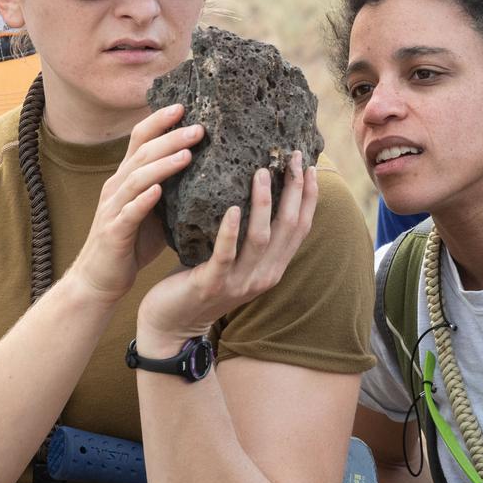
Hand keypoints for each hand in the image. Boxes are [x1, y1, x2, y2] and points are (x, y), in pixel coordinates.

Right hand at [66, 104, 204, 307]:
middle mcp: (117, 186)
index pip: (141, 138)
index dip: (160, 120)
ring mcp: (113, 207)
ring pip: (138, 177)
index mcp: (128, 177)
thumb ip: (175, 190)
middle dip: (171, 137)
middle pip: (143, 152)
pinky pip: (129, 211)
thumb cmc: (132, 242)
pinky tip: (159, 191)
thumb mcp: (156, 210)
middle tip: (199, 127)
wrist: (100, 278)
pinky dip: (144, 199)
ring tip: (188, 154)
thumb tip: (212, 172)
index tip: (184, 105)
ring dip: (163, 163)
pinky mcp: (114, 231)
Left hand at [137, 151, 318, 346]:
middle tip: (294, 157)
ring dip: (264, 203)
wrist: (172, 325)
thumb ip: (247, 235)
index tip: (310, 166)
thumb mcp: (234, 259)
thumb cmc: (200, 282)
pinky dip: (230, 231)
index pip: (300, 228)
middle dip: (294, 191)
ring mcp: (240, 282)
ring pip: (261, 238)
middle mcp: (264, 275)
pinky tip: (232, 209)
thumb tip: (253, 186)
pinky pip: (225, 255)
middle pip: (288, 228)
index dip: (308, 197)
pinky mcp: (212, 285)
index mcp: (273, 267)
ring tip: (261, 172)